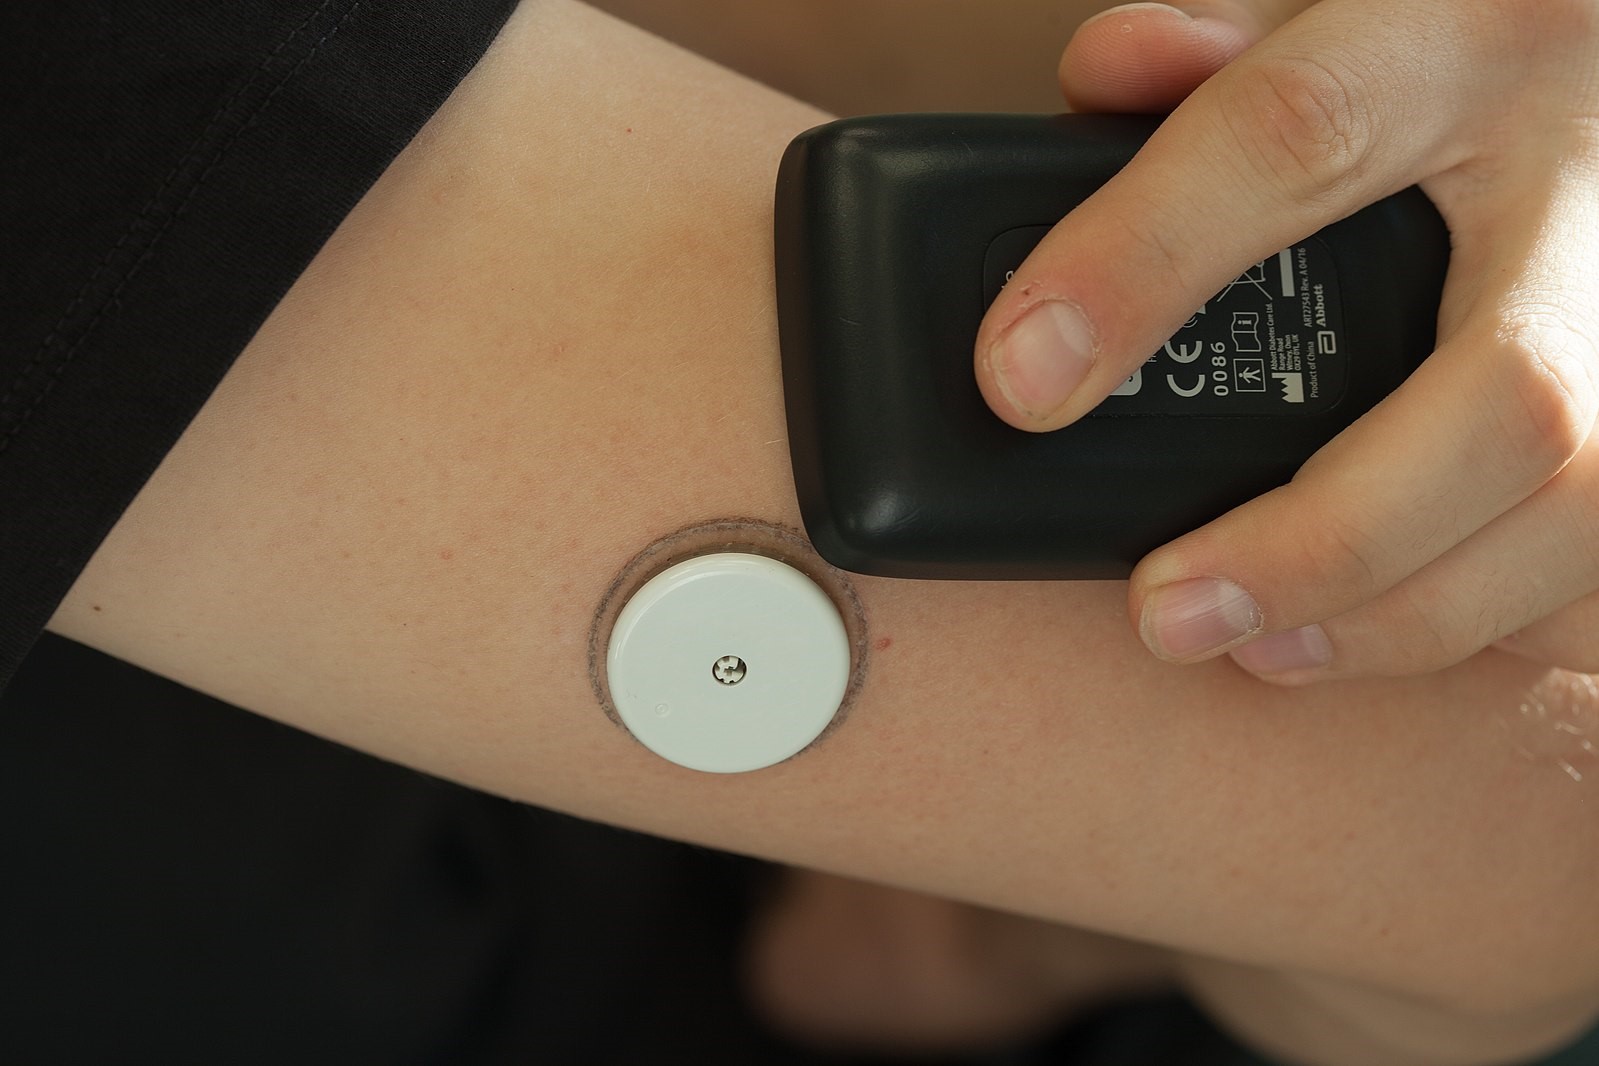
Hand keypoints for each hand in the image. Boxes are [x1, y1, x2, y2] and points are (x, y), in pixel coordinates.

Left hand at [975, 0, 1598, 682]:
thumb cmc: (1487, 34)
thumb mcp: (1362, 3)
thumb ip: (1233, 47)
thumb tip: (1109, 76)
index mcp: (1474, 40)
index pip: (1294, 135)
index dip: (1142, 264)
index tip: (1021, 380)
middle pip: (1505, 399)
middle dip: (1327, 537)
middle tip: (1168, 607)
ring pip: (1587, 507)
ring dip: (1413, 612)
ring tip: (1262, 648)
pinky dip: (1509, 619)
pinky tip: (1393, 625)